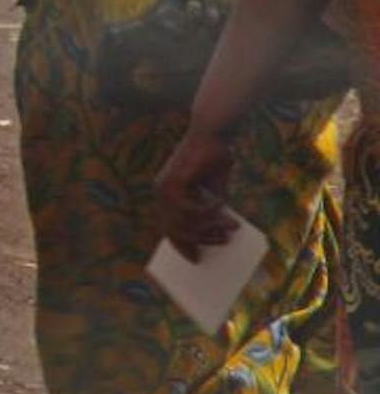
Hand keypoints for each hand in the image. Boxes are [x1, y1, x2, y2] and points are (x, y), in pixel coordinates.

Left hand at [156, 127, 239, 260]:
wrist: (212, 133)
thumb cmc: (213, 159)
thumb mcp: (212, 190)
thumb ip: (210, 210)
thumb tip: (218, 234)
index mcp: (165, 194)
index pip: (168, 228)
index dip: (182, 246)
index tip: (196, 260)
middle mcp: (160, 192)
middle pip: (175, 230)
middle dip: (202, 240)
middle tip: (224, 240)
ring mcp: (165, 187)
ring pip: (184, 224)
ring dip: (211, 228)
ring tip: (232, 226)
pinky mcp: (175, 182)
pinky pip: (192, 210)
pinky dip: (210, 212)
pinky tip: (223, 204)